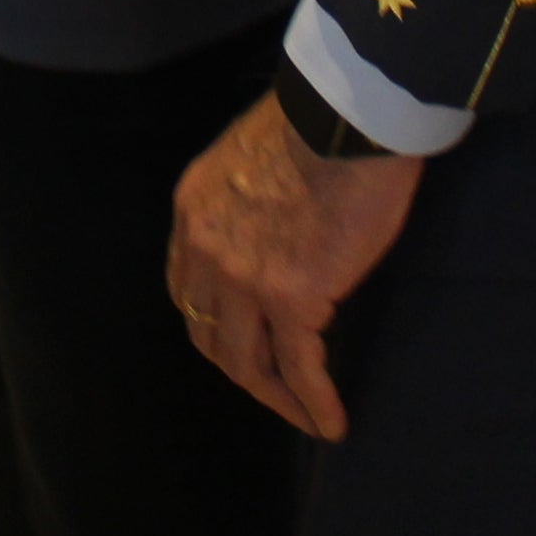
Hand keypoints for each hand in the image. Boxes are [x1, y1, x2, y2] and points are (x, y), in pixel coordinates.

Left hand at [167, 97, 422, 440]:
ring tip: (307, 418)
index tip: (243, 344)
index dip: (215, 325)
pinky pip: (300, 367)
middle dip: (244, 370)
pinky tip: (332, 423)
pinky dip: (314, 403)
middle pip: (212, 335)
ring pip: (248, 363)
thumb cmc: (318, 121)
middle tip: (277, 390)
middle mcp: (206, 251)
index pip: (188, 291)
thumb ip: (247, 197)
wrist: (346, 113)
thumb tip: (275, 222)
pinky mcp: (291, 298)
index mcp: (193, 211)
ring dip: (278, 397)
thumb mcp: (250, 156)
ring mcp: (244, 279)